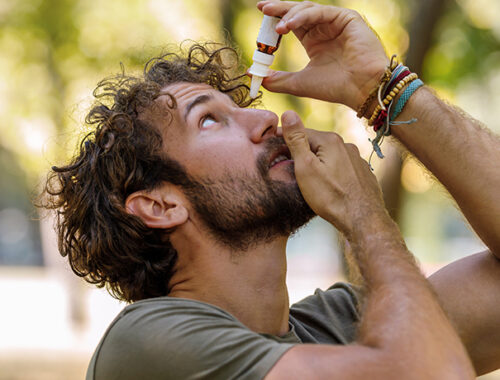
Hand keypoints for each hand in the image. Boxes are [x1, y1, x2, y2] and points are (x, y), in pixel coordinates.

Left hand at [257, 0, 388, 110]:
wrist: (361, 90)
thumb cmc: (335, 88)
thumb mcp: (299, 83)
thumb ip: (277, 79)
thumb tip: (253, 75)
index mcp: (314, 41)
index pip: (291, 24)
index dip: (275, 19)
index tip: (261, 16)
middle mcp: (324, 29)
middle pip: (297, 12)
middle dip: (278, 9)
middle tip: (262, 8)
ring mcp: (336, 22)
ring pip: (307, 9)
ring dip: (289, 15)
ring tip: (277, 28)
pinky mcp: (346, 18)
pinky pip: (320, 12)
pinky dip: (302, 16)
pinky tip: (289, 25)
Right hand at [280, 110, 388, 237]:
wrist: (363, 220)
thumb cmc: (331, 196)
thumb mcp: (305, 167)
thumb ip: (296, 140)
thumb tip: (288, 113)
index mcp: (330, 140)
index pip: (301, 133)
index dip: (285, 140)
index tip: (272, 147)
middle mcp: (346, 146)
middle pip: (316, 144)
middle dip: (302, 152)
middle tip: (287, 166)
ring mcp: (357, 160)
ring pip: (329, 157)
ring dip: (318, 163)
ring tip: (307, 179)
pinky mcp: (362, 174)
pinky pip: (341, 169)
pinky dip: (331, 173)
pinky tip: (327, 186)